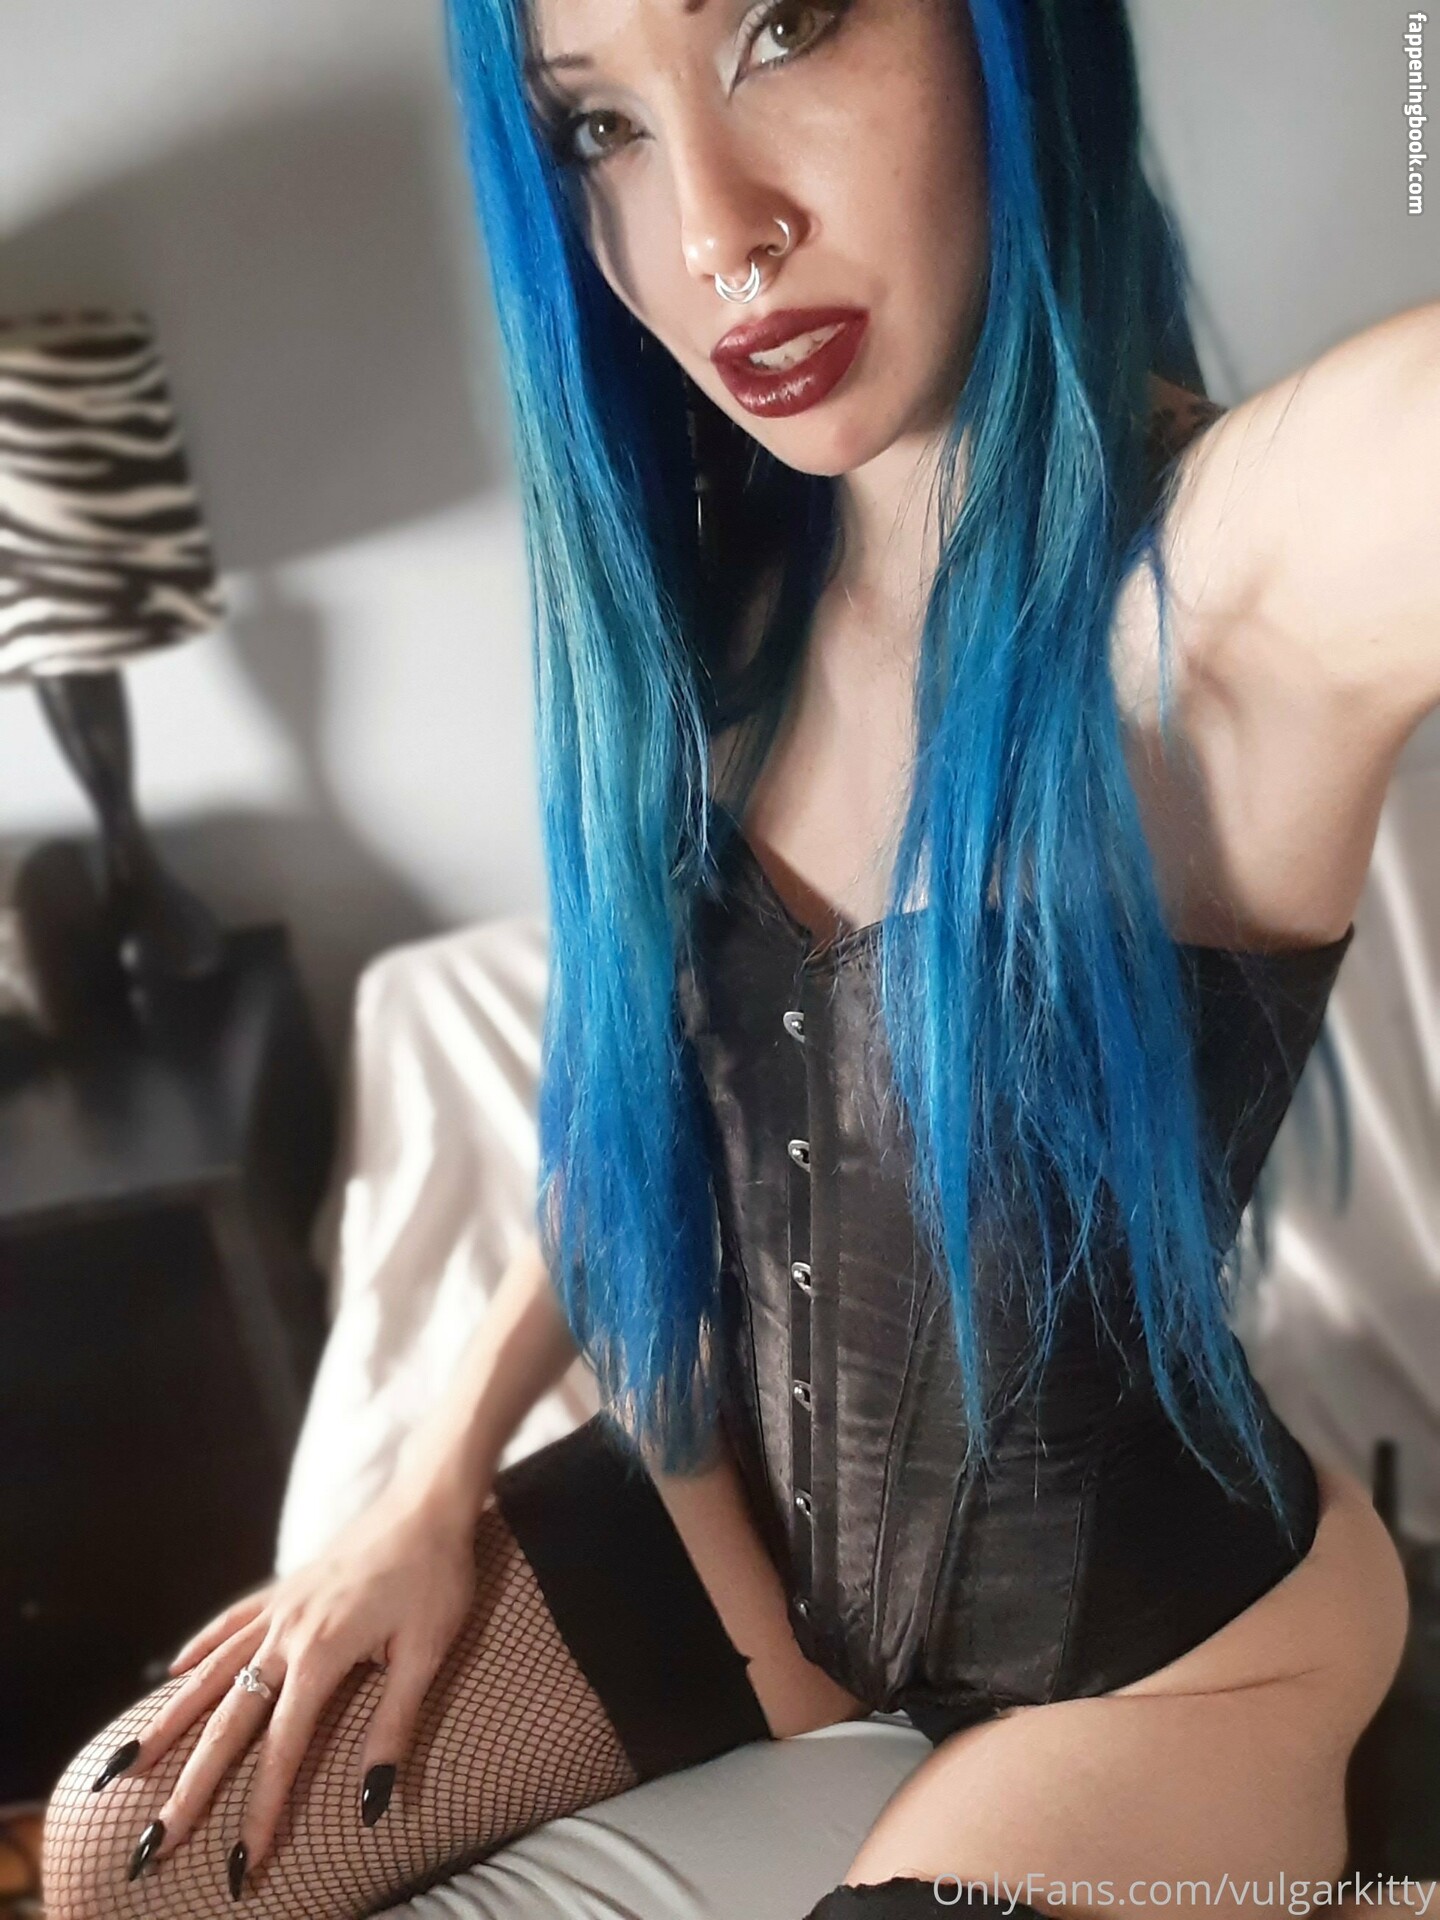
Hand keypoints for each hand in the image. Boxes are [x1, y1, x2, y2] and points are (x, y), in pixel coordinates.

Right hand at [95, 1472, 486, 1888]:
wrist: (428, 1501)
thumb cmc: (435, 1575)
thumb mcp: (428, 1652)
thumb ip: (394, 1726)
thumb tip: (373, 1799)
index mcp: (322, 1655)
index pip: (280, 1751)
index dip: (260, 1810)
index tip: (243, 1863)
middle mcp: (286, 1634)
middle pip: (226, 1723)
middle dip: (190, 1789)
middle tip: (153, 1842)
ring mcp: (280, 1608)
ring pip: (211, 1675)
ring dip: (169, 1723)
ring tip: (127, 1767)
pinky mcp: (285, 1587)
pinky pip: (229, 1623)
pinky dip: (198, 1650)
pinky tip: (172, 1673)